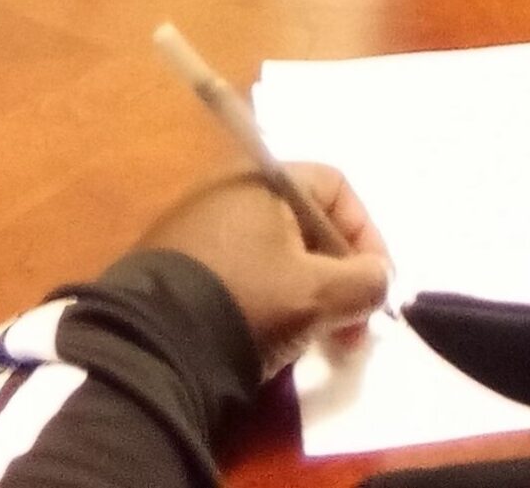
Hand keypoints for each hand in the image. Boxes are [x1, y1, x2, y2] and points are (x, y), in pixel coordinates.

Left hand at [136, 169, 392, 376]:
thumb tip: (378, 277)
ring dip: (307, 294)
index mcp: (261, 180)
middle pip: (306, 225)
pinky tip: (272, 339)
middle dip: (339, 277)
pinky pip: (240, 273)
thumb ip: (365, 281)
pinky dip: (267, 300)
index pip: (336, 188)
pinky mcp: (174, 267)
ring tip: (315, 340)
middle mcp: (226, 191)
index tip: (375, 283)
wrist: (151, 349)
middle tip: (350, 326)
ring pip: (274, 254)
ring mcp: (195, 228)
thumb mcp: (319, 295)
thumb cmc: (248, 301)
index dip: (367, 234)